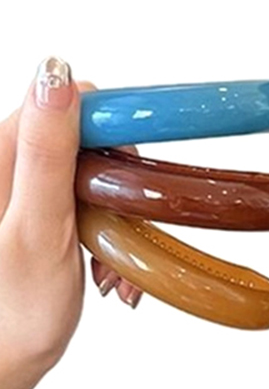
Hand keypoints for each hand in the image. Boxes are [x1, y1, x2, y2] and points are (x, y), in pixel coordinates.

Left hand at [0, 59, 142, 373]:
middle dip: (116, 186)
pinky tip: (104, 267)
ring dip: (115, 218)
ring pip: (87, 177)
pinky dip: (104, 235)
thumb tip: (56, 77)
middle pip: (82, 141)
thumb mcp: (38, 226)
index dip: (110, 131)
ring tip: (112, 264)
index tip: (135, 173)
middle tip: (122, 231)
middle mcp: (5, 167)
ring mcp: (20, 193)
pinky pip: (82, 206)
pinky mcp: (35, 216)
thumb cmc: (13, 312)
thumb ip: (47, 150)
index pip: (63, 103)